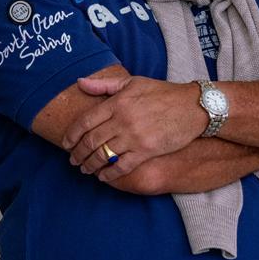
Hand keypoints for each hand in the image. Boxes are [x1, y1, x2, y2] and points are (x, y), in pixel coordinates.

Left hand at [63, 75, 207, 182]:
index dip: (71, 135)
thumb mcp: (133, 82)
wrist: (192, 106)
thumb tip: (79, 82)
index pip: (85, 121)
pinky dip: (109, 174)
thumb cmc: (162, 93)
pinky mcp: (146, 151)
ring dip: (90, 165)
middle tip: (72, 160)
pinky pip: (121, 167)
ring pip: (103, 155)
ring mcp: (134, 137)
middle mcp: (122, 120)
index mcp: (117, 102)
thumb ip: (104, 85)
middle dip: (78, 153)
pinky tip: (103, 177)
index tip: (66, 143)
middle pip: (91, 141)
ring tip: (84, 169)